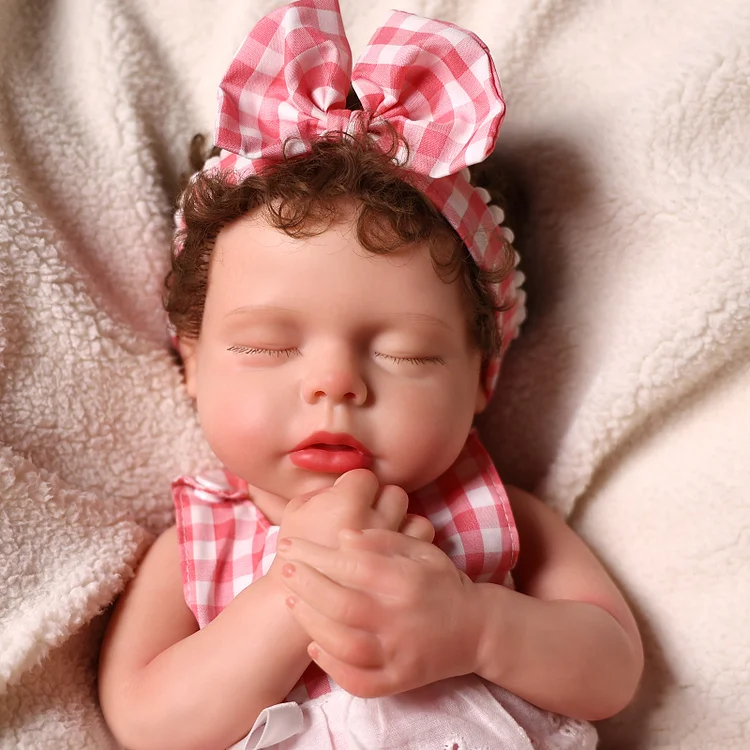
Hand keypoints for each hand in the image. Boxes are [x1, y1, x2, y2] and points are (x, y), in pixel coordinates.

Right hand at [269, 470, 433, 581]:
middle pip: (392, 492)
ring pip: (411, 515)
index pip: (364, 477)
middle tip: (364, 513)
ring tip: (382, 530)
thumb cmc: (294, 559)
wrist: (299, 610)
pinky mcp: (405, 568)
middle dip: (379, 500)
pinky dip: (411, 542)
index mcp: (347, 503)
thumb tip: (342, 484)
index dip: (353, 486)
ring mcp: (394, 545)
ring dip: (399, 519)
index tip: (346, 498)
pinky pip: (420, 540)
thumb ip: (320, 492)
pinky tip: (394, 549)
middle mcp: (375, 520)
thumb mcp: (295, 514)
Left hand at [275, 528, 481, 696]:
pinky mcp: (399, 680)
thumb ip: (382, 540)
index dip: (316, 554)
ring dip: (312, 623)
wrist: (477, 628)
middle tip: (284, 569)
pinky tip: (314, 647)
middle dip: (306, 584)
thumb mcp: (420, 550)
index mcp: (405, 580)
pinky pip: (359, 681)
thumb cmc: (442, 583)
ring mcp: (399, 653)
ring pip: (345, 644)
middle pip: (342, 604)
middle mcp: (400, 617)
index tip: (291, 544)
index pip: (352, 564)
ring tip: (291, 601)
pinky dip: (332, 667)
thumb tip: (343, 536)